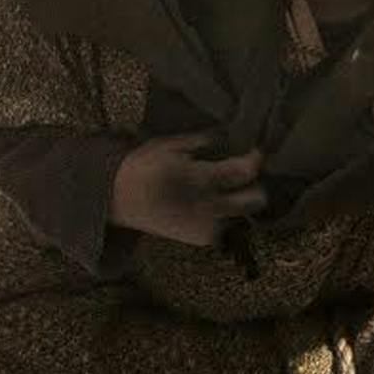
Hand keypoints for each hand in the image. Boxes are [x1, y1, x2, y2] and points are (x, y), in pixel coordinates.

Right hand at [110, 132, 267, 246]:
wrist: (116, 199)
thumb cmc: (142, 166)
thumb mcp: (169, 144)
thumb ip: (201, 141)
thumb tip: (227, 135)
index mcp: (200, 177)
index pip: (244, 171)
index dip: (257, 159)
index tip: (257, 150)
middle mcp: (209, 205)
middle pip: (256, 200)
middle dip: (257, 187)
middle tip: (245, 176)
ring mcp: (206, 225)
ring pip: (243, 215)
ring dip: (239, 202)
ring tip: (225, 189)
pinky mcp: (199, 238)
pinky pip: (225, 226)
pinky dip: (223, 215)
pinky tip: (209, 204)